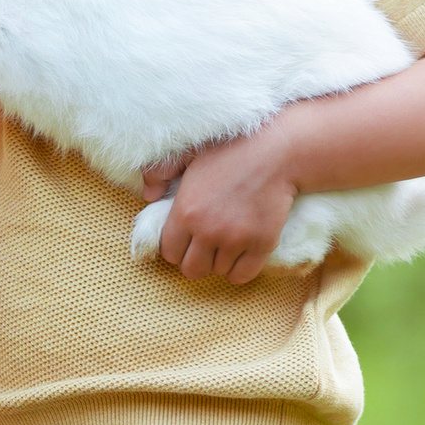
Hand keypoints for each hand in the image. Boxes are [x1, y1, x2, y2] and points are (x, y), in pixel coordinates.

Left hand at [142, 125, 298, 284]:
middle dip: (196, 260)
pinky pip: (242, 275)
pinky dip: (240, 269)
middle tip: (205, 246)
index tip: (186, 239)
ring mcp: (236, 240)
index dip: (176, 248)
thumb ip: (160, 171)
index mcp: (185, 211)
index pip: (170, 252)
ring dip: (219, 261)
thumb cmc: (230, 149)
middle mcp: (207, 231)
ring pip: (218, 272)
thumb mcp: (188, 152)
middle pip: (192, 269)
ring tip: (225, 243)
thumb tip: (148, 195)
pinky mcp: (261, 244)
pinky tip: (241, 253)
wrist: (276, 151)